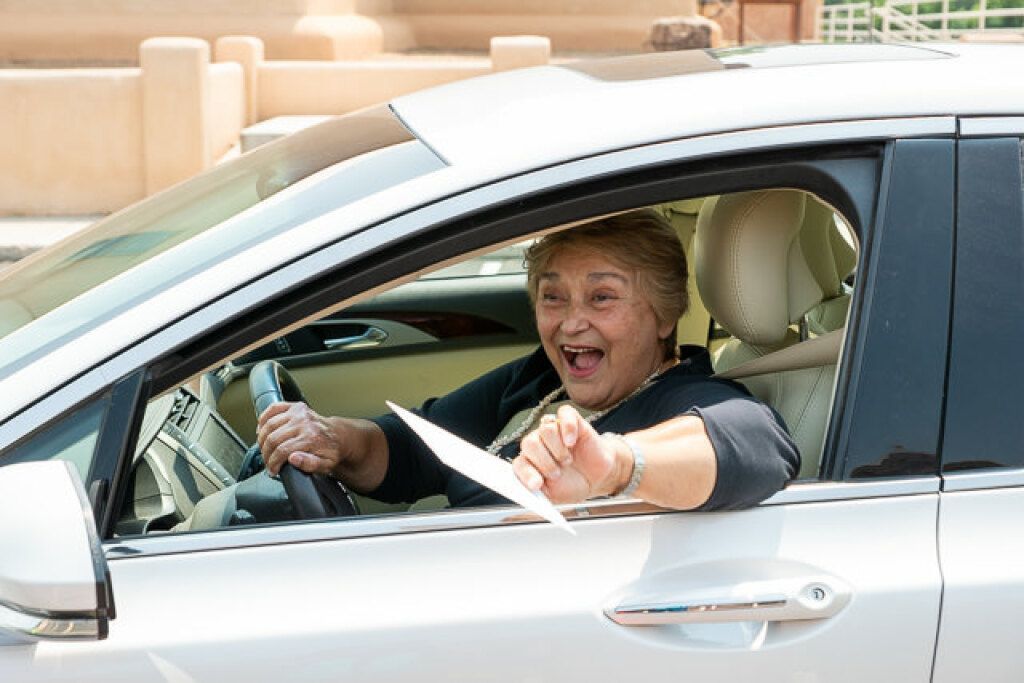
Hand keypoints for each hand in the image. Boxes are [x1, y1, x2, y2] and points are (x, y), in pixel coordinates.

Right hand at [256, 401, 347, 476]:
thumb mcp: (325, 465)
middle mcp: (304, 423)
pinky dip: (263, 419)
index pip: (282, 451)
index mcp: (311, 438)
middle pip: (273, 439)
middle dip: (266, 454)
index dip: (273, 463)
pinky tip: (262, 430)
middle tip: (268, 462)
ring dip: (262, 440)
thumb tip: (293, 459)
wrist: (338, 436)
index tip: (272, 470)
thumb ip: (310, 464)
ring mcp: (298, 413)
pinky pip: (272, 409)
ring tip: (265, 450)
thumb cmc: (330, 451)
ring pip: (269, 425)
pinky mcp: (294, 406)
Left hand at [512, 404, 626, 503]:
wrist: (597, 477)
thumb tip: (531, 490)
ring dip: (558, 450)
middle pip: (530, 443)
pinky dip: (568, 428)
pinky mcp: (571, 420)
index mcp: (530, 463)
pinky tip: (571, 442)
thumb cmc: (573, 484)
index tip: (537, 485)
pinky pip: (564, 413)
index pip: (519, 463)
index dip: (526, 474)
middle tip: (557, 474)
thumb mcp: (556, 496)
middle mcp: (539, 443)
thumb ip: (541, 494)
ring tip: (568, 461)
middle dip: (544, 462)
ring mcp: (554, 430)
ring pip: (546, 429)